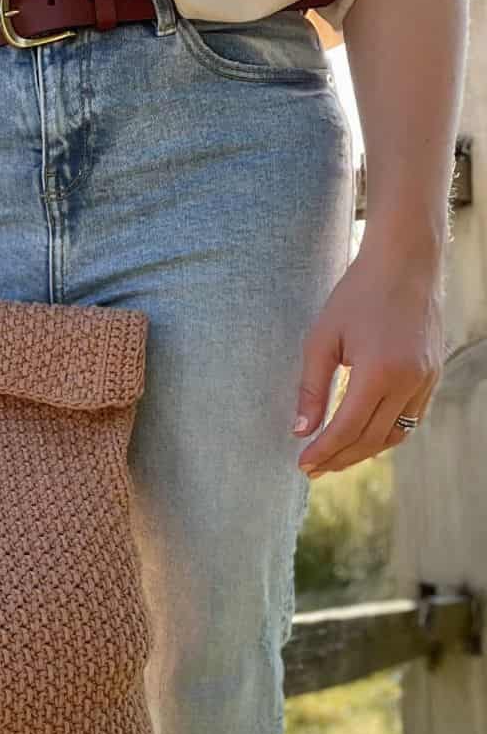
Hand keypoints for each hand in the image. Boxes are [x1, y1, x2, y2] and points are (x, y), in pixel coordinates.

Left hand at [292, 241, 444, 477]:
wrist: (404, 263)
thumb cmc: (356, 295)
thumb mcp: (322, 338)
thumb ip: (312, 388)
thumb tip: (300, 431)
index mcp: (379, 372)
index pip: (348, 428)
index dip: (323, 451)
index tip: (302, 465)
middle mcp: (409, 381)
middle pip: (372, 439)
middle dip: (340, 458)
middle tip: (313, 469)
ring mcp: (427, 380)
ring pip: (396, 433)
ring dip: (364, 450)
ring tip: (335, 457)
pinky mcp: (433, 375)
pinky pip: (411, 417)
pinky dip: (386, 432)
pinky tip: (363, 434)